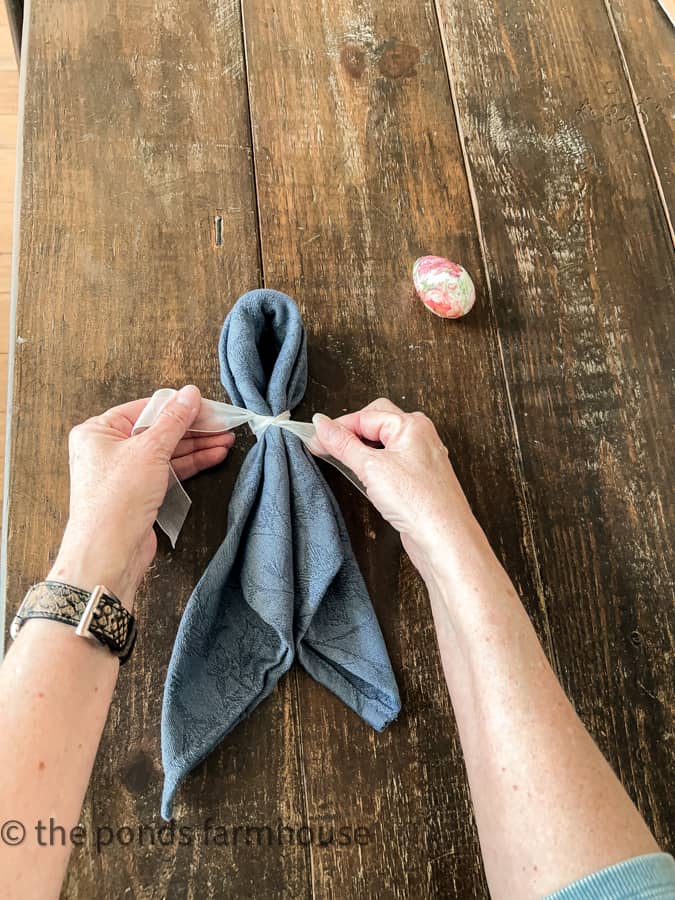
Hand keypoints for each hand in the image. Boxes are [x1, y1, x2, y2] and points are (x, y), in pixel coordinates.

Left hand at [48, 385, 234, 609]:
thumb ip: (174, 421)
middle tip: (222, 425)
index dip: (177, 407)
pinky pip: (168, 470)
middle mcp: (109, 449)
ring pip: (166, 451)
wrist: (109, 552)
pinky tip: (214, 456)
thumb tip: (190, 394)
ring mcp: (125, 472)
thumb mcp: (149, 450)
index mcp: (99, 431)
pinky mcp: (140, 492)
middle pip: (158, 430)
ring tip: (226, 440)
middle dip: (192, 428)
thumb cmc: (116, 499)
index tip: (206, 406)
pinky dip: (190, 463)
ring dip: (196, 446)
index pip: (145, 409)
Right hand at [312, 398, 485, 576]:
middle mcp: (419, 437)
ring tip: (345, 463)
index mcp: (412, 424)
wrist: (444, 538)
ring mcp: (420, 458)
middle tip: (329, 448)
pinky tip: (365, 478)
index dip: (338, 427)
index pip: (365, 415)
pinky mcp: (418, 479)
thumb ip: (343, 444)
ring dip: (362, 450)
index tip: (315, 439)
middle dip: (351, 433)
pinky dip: (374, 465)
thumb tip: (322, 425)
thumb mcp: (370, 467)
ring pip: (383, 443)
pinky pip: (391, 461)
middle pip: (376, 422)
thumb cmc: (419, 502)